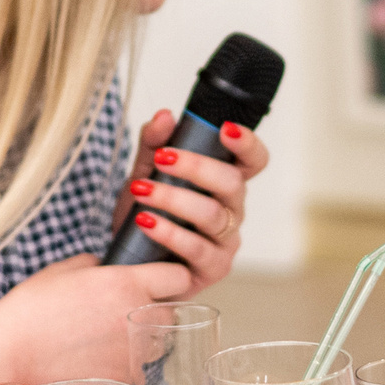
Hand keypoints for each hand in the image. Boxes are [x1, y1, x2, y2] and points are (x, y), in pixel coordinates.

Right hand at [0, 254, 195, 384]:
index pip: (178, 277)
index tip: (158, 285)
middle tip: (121, 317)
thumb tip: (104, 265)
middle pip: (168, 315)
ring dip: (140, 344)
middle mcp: (136, 317)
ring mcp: (132, 353)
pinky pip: (138, 376)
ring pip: (156, 348)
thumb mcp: (59, 271)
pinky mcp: (123, 383)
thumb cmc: (28, 310)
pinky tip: (98, 367)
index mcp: (125, 283)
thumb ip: (92, 264)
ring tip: (105, 344)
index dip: (168, 279)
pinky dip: (124, 373)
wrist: (6, 353)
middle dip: (151, 314)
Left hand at [114, 109, 269, 290]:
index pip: (253, 160)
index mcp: (225, 182)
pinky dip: (169, 233)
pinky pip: (197, 249)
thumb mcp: (145, 173)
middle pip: (232, 183)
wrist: (130, 261)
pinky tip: (145, 221)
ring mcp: (226, 241)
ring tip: (141, 190)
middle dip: (196, 167)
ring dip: (173, 199)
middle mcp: (233, 210)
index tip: (225, 128)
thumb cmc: (148, 215)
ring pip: (212, 215)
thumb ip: (154, 144)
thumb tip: (164, 116)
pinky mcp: (213, 268)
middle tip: (162, 158)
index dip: (247, 143)